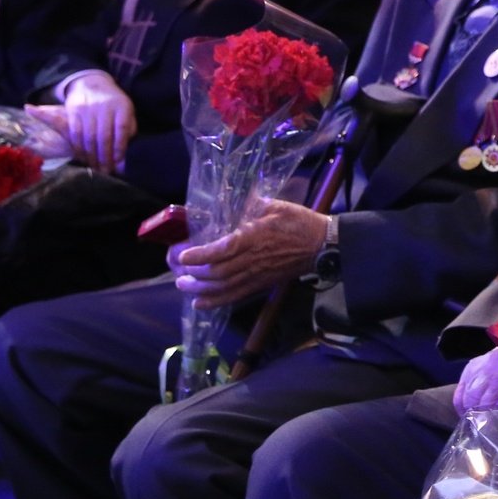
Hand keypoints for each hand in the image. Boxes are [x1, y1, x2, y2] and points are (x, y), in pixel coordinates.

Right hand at [56, 71, 136, 171]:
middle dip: (104, 156)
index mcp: (121, 106)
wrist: (91, 83)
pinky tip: (82, 158)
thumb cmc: (113, 103)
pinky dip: (78, 149)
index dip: (120, 146)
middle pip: (103, 135)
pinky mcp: (73, 111)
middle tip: (106, 171)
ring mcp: (87, 108)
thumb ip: (129, 128)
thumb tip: (126, 151)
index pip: (121, 128)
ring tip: (95, 168)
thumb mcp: (127, 111)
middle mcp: (104, 106)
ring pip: (88, 137)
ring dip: (91, 156)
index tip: (118, 162)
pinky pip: (75, 133)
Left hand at [173, 198, 326, 308]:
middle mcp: (253, 260)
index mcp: (254, 237)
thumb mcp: (274, 205)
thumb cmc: (298, 222)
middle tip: (176, 268)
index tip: (182, 254)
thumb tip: (229, 196)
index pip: (222, 249)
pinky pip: (235, 296)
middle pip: (218, 272)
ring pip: (223, 287)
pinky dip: (216, 301)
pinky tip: (200, 302)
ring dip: (199, 288)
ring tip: (182, 284)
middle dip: (193, 273)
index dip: (200, 255)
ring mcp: (257, 275)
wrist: (321, 245)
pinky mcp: (261, 284)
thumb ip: (249, 203)